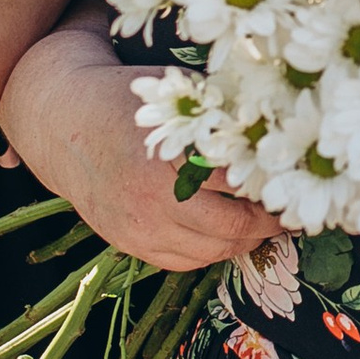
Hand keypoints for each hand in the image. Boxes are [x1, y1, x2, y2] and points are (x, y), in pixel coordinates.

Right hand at [0, 20, 276, 271]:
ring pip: (212, 253)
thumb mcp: (171, 96)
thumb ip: (217, 113)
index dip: (274, 187)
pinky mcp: (129, 245)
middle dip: (269, 221)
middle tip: (291, 208)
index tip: (297, 181)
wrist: (62, 125)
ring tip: (264, 221)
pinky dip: (212, 251)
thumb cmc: (125, 101)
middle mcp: (152, 205)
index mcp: (167, 164)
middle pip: (233, 229)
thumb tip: (275, 122)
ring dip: (244, 241)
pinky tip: (227, 232)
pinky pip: (184, 262)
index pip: (240, 187)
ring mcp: (139, 231)